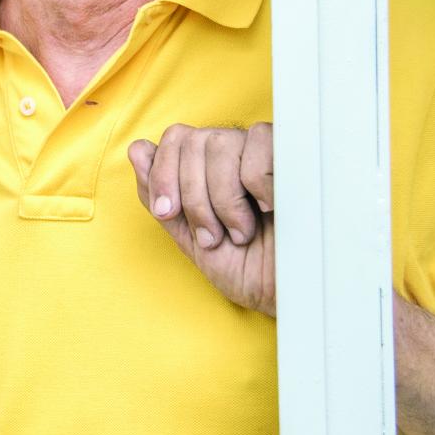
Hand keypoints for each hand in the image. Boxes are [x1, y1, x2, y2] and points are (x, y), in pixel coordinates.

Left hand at [128, 122, 275, 316]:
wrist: (293, 296)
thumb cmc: (250, 271)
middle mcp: (237, 155)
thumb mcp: (192, 239)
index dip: (163, 174)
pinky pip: (259, 141)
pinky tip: (272, 207)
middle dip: (191, 196)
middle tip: (212, 235)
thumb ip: (163, 198)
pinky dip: (257, 181)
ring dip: (223, 198)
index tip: (168, 213)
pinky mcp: (296, 155)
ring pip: (220, 141)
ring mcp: (266, 153)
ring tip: (242, 230)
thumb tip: (138, 150)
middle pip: (191, 140)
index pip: (175, 138)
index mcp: (211, 171)